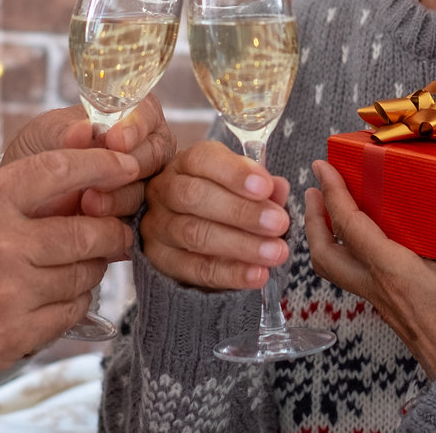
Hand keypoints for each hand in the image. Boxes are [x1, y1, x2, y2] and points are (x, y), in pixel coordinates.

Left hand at [0, 98, 174, 217]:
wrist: (20, 200)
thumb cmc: (37, 154)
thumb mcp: (43, 134)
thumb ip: (65, 130)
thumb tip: (83, 130)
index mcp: (128, 119)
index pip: (147, 113)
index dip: (137, 126)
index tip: (115, 139)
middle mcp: (143, 151)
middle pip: (157, 155)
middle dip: (129, 167)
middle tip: (97, 179)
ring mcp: (143, 188)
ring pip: (150, 192)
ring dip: (121, 199)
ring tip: (87, 204)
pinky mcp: (135, 222)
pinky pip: (142, 225)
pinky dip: (121, 228)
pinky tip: (96, 228)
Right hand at [0, 147, 139, 416]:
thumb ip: (3, 203)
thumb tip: (69, 192)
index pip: (58, 171)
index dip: (100, 163)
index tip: (125, 164)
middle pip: (85, 231)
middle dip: (113, 229)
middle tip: (120, 229)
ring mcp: (6, 297)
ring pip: (82, 275)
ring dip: (91, 268)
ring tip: (84, 264)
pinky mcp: (10, 338)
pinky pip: (68, 314)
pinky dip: (75, 302)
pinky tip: (62, 296)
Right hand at [140, 139, 290, 290]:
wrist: (193, 229)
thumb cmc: (224, 198)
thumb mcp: (244, 184)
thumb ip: (263, 186)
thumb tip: (279, 188)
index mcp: (186, 163)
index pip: (203, 160)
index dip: (235, 173)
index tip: (266, 187)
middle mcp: (164, 190)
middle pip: (195, 197)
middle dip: (241, 211)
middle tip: (278, 223)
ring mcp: (157, 225)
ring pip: (194, 234)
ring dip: (241, 245)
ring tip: (275, 252)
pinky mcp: (159, 260)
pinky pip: (195, 269)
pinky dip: (230, 273)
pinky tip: (258, 274)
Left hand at [305, 158, 435, 379]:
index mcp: (394, 272)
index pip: (350, 227)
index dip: (332, 193)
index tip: (322, 168)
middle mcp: (380, 288)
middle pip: (325, 255)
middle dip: (313, 221)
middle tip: (315, 192)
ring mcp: (383, 303)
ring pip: (337, 271)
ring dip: (327, 240)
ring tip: (332, 215)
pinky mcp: (393, 312)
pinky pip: (357, 281)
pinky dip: (349, 257)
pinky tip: (368, 246)